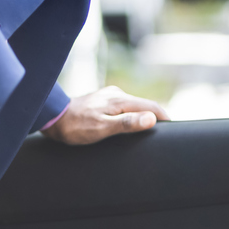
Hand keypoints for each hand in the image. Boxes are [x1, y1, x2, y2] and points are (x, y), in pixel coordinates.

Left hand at [41, 85, 170, 145]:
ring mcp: (109, 97)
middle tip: (166, 134)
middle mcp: (117, 94)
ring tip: (150, 131)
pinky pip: (123, 108)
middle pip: (144, 106)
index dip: (166, 119)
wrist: (52, 117)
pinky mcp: (102, 101)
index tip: (177, 130)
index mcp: (120, 100)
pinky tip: (129, 125)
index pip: (152, 107)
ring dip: (143, 117)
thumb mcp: (102, 128)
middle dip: (156, 118)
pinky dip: (131, 116)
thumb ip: (127, 123)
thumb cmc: (75, 126)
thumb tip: (152, 119)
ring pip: (134, 106)